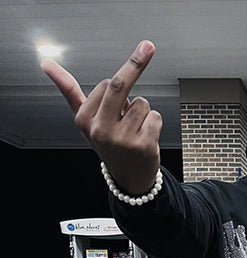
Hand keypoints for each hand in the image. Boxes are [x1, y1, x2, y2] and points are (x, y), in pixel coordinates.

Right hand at [41, 41, 161, 195]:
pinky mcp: (143, 147)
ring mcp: (122, 140)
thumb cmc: (108, 141)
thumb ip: (68, 90)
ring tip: (134, 130)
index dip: (116, 88)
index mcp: (84, 120)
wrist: (129, 177)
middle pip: (119, 86)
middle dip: (135, 64)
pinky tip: (145, 138)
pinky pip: (155, 117)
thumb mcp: (84, 118)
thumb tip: (46, 64)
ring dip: (143, 112)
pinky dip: (154, 123)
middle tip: (148, 46)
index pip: (106, 84)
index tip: (128, 72)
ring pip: (142, 103)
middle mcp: (101, 130)